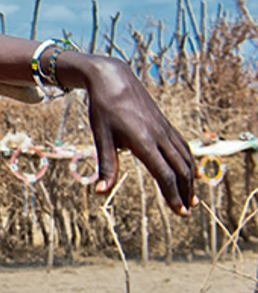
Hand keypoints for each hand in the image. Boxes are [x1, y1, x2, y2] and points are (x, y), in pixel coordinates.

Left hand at [67, 53, 196, 214]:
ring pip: (185, 158)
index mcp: (144, 142)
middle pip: (180, 170)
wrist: (113, 79)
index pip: (164, 174)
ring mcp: (164, 129)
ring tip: (192, 198)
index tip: (179, 212)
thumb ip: (106, 166)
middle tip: (188, 212)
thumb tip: (100, 192)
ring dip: (190, 179)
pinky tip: (189, 173)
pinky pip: (183, 146)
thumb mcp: (101, 138)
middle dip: (185, 192)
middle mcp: (159, 136)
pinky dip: (189, 162)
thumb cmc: (103, 109)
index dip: (173, 195)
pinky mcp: (165, 124)